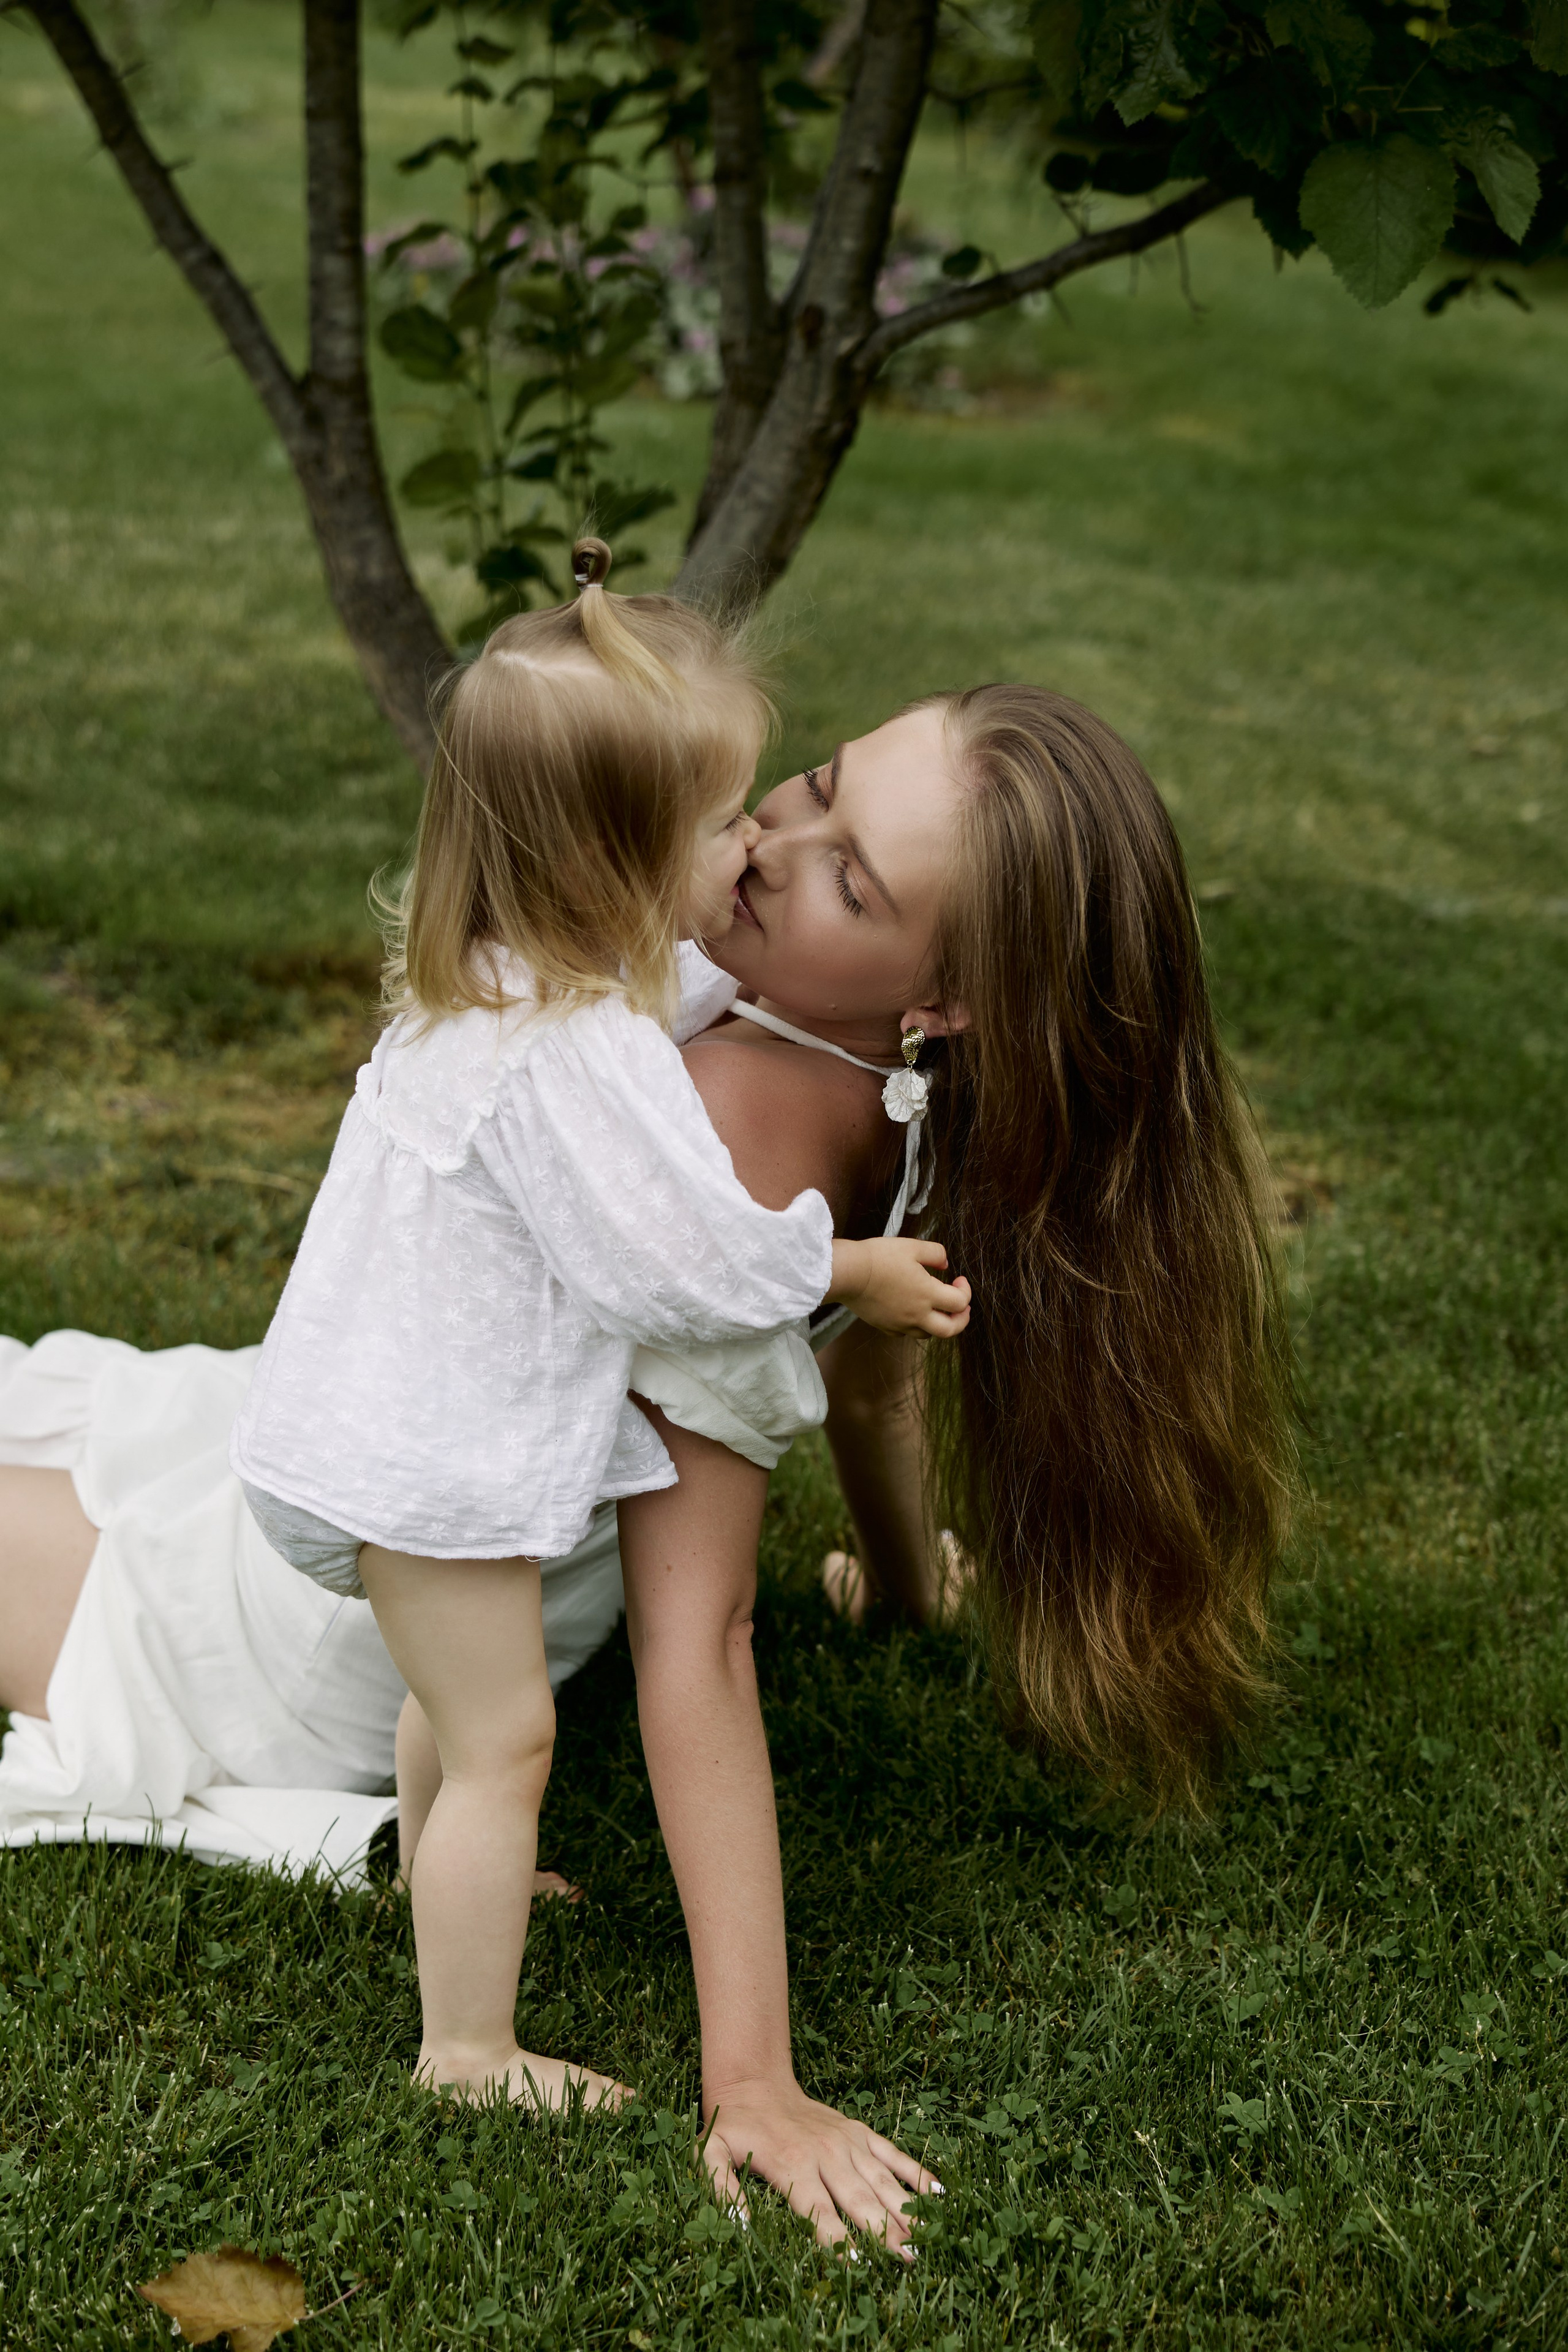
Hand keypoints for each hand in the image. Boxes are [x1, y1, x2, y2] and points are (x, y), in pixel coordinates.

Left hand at [700, 2075, 940, 2257]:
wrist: (755, 2081)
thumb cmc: (734, 2127)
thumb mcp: (709, 2153)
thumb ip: (721, 2188)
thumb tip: (741, 2226)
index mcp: (791, 2163)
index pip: (817, 2209)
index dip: (837, 2237)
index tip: (858, 2262)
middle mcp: (824, 2153)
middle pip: (857, 2199)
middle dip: (882, 2231)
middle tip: (907, 2259)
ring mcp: (846, 2141)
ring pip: (880, 2180)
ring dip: (903, 2209)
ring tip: (925, 2236)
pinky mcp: (859, 2132)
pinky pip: (892, 2153)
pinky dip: (915, 2172)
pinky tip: (938, 2193)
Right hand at [827, 1238, 970, 1336]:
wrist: (849, 1273)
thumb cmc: (880, 1257)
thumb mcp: (912, 1246)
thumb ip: (935, 1253)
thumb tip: (945, 1264)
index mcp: (928, 1294)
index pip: (960, 1303)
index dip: (965, 1291)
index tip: (959, 1280)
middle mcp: (917, 1314)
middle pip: (949, 1330)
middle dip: (961, 1320)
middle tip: (961, 1308)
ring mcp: (900, 1323)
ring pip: (927, 1335)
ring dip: (938, 1324)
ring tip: (936, 1309)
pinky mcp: (885, 1326)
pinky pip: (905, 1333)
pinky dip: (913, 1326)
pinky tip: (910, 1313)